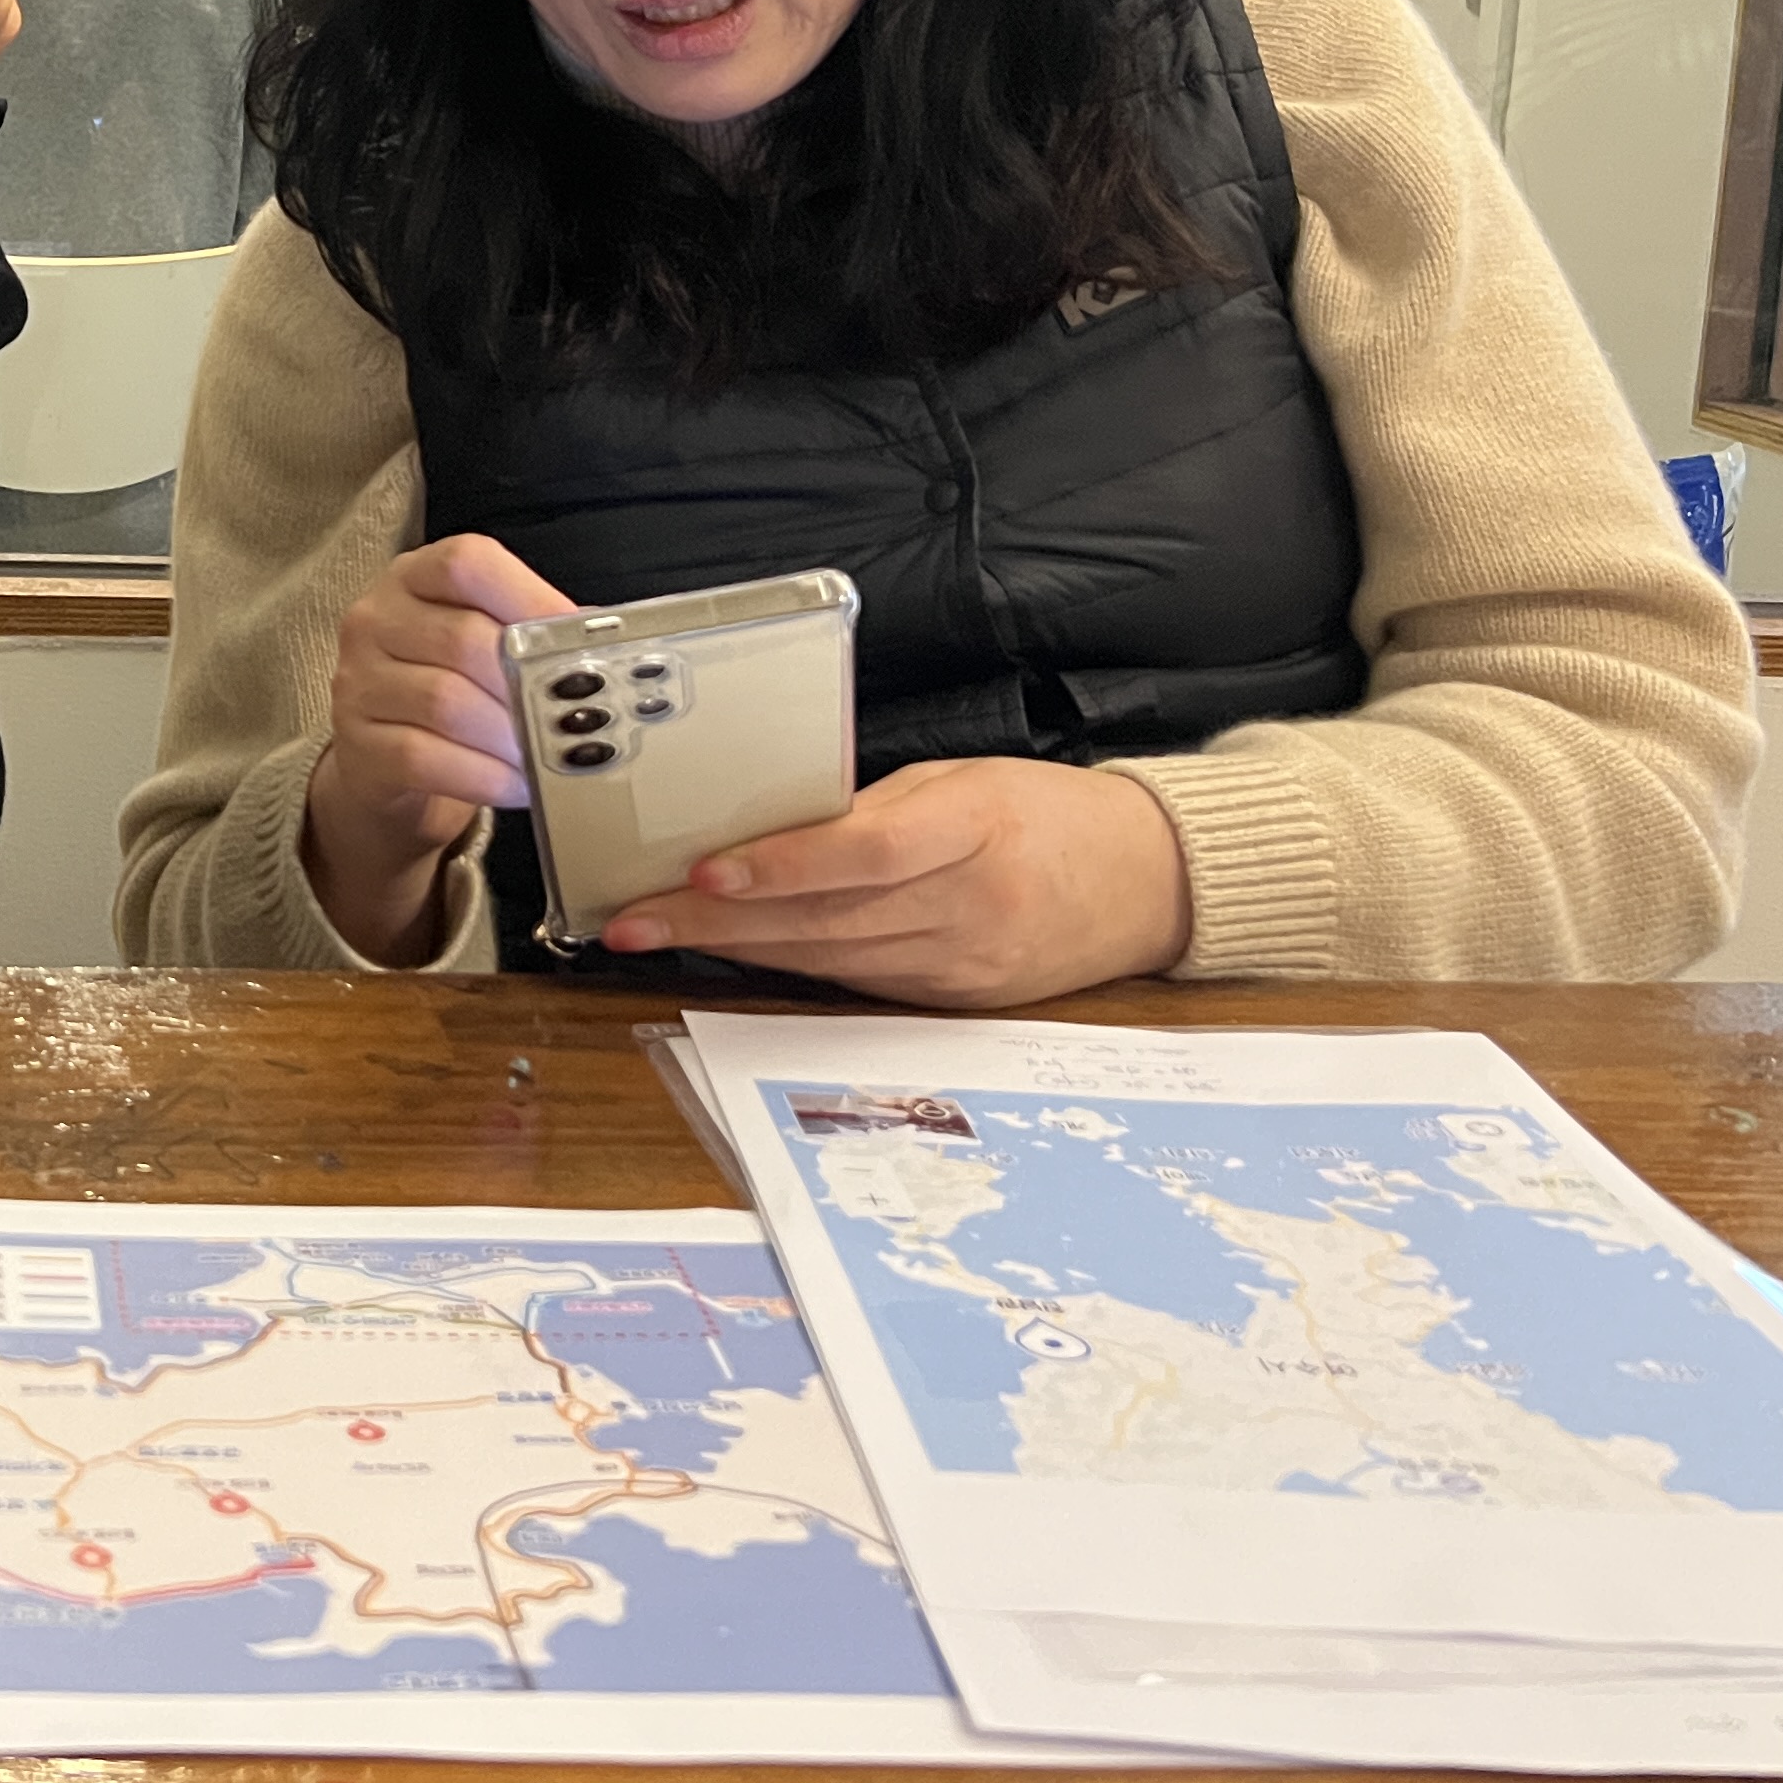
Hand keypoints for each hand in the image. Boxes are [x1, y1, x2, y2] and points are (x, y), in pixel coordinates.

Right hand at [300, 535, 572, 965]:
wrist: (385, 768)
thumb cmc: (451, 693)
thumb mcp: (482, 648)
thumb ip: (530, 633)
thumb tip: (603, 637)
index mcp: (414, 577)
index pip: (466, 564)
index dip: (530, 597)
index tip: (578, 640)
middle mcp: (376, 620)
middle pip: (461, 639)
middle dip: (527, 684)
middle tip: (576, 715)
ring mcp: (357, 683)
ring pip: (444, 702)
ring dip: (510, 734)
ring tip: (552, 754)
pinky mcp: (357, 746)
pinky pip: (425, 758)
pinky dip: (485, 775)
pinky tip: (519, 785)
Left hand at [598, 757, 1193, 1007]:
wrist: (1150, 883)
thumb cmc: (1046, 813)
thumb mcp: (963, 782)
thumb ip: (873, 811)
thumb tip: (768, 833)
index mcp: (976, 827)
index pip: (867, 853)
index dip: (783, 866)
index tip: (706, 869)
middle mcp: (970, 905)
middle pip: (826, 919)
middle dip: (717, 920)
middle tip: (632, 917)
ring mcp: (964, 963)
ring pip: (830, 960)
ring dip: (736, 949)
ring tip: (656, 933)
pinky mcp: (959, 1000)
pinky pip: (857, 984)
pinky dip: (789, 968)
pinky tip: (733, 953)